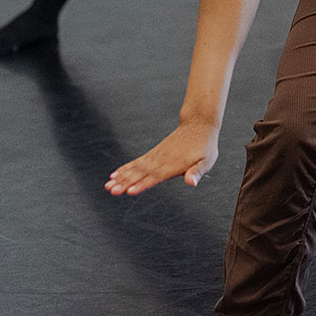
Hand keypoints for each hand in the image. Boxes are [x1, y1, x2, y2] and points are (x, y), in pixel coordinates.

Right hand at [105, 118, 219, 196]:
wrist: (198, 124)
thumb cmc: (204, 146)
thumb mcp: (207, 160)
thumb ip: (197, 172)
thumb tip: (191, 182)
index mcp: (173, 165)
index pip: (155, 177)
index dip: (142, 184)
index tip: (130, 191)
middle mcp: (161, 160)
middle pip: (140, 173)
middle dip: (125, 183)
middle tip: (111, 190)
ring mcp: (156, 156)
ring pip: (135, 168)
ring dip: (121, 177)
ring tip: (108, 185)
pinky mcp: (153, 153)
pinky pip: (137, 162)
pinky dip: (125, 168)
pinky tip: (115, 174)